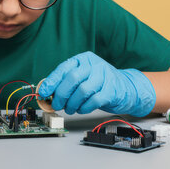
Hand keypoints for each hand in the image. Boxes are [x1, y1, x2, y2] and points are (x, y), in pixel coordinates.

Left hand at [38, 51, 154, 116]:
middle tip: (56, 105)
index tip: (43, 92)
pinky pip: (93, 101)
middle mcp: (94, 65)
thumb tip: (47, 92)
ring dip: (72, 103)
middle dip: (61, 94)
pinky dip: (84, 108)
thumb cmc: (99, 83)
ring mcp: (104, 76)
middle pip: (72, 78)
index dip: (51, 81)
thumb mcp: (83, 76)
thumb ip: (66, 82)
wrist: (126, 87)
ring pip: (82, 90)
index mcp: (83, 59)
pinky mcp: (112, 90)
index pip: (63, 68)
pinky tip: (81, 109)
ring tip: (70, 109)